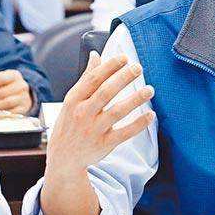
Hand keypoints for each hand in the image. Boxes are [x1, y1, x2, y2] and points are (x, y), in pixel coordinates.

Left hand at [0, 70, 32, 113]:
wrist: (20, 95)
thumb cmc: (4, 87)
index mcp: (14, 75)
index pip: (0, 79)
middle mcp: (22, 85)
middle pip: (2, 92)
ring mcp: (24, 97)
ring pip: (7, 102)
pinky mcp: (24, 108)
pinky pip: (12, 111)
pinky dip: (2, 114)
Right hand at [46, 52, 154, 176]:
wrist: (63, 159)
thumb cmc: (70, 124)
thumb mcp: (71, 101)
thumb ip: (85, 79)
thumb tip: (95, 55)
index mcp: (74, 100)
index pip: (93, 79)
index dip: (109, 67)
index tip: (125, 57)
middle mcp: (82, 114)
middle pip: (106, 92)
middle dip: (123, 78)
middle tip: (138, 68)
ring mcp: (93, 130)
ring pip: (117, 112)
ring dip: (135, 100)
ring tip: (149, 89)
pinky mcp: (104, 144)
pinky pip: (125, 133)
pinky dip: (138, 124)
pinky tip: (151, 114)